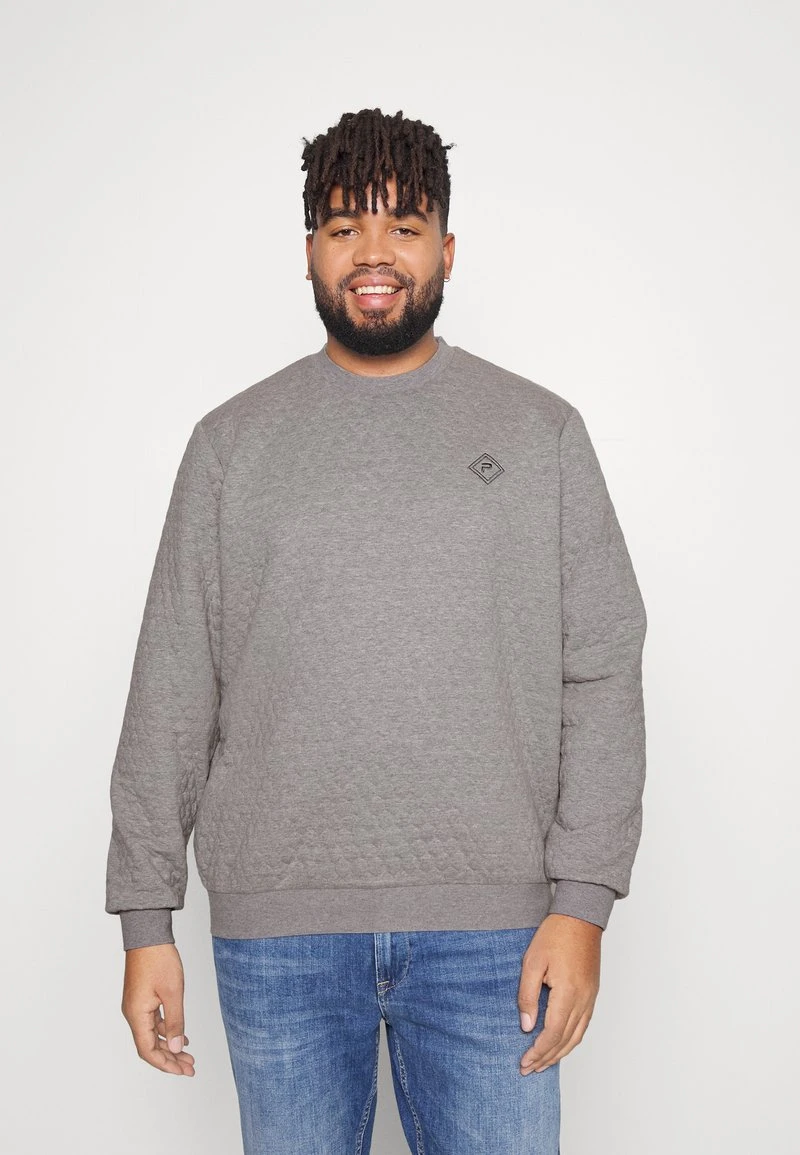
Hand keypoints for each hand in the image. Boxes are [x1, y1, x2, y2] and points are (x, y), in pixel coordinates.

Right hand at [121, 943, 195, 1075]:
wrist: (148, 935)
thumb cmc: (159, 959)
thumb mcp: (173, 992)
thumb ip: (176, 1021)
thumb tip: (177, 1048)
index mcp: (136, 1015)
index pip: (148, 1051)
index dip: (165, 1064)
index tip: (183, 1071)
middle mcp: (133, 1014)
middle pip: (149, 1046)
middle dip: (170, 1059)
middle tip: (190, 1067)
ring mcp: (137, 1006)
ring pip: (152, 1035)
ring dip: (169, 1046)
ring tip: (189, 1055)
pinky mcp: (142, 999)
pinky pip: (153, 1022)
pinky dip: (167, 1031)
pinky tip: (181, 1035)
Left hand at [517, 912, 600, 1074]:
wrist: (580, 916)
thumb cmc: (555, 934)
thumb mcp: (532, 961)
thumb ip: (527, 995)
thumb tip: (526, 1025)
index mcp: (568, 993)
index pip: (552, 1034)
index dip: (538, 1051)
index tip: (524, 1061)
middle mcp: (583, 1000)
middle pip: (565, 1040)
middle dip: (546, 1058)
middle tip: (529, 1069)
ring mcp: (590, 997)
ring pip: (577, 1036)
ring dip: (560, 1053)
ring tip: (543, 1063)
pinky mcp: (592, 992)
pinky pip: (584, 1025)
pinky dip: (571, 1040)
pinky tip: (561, 1043)